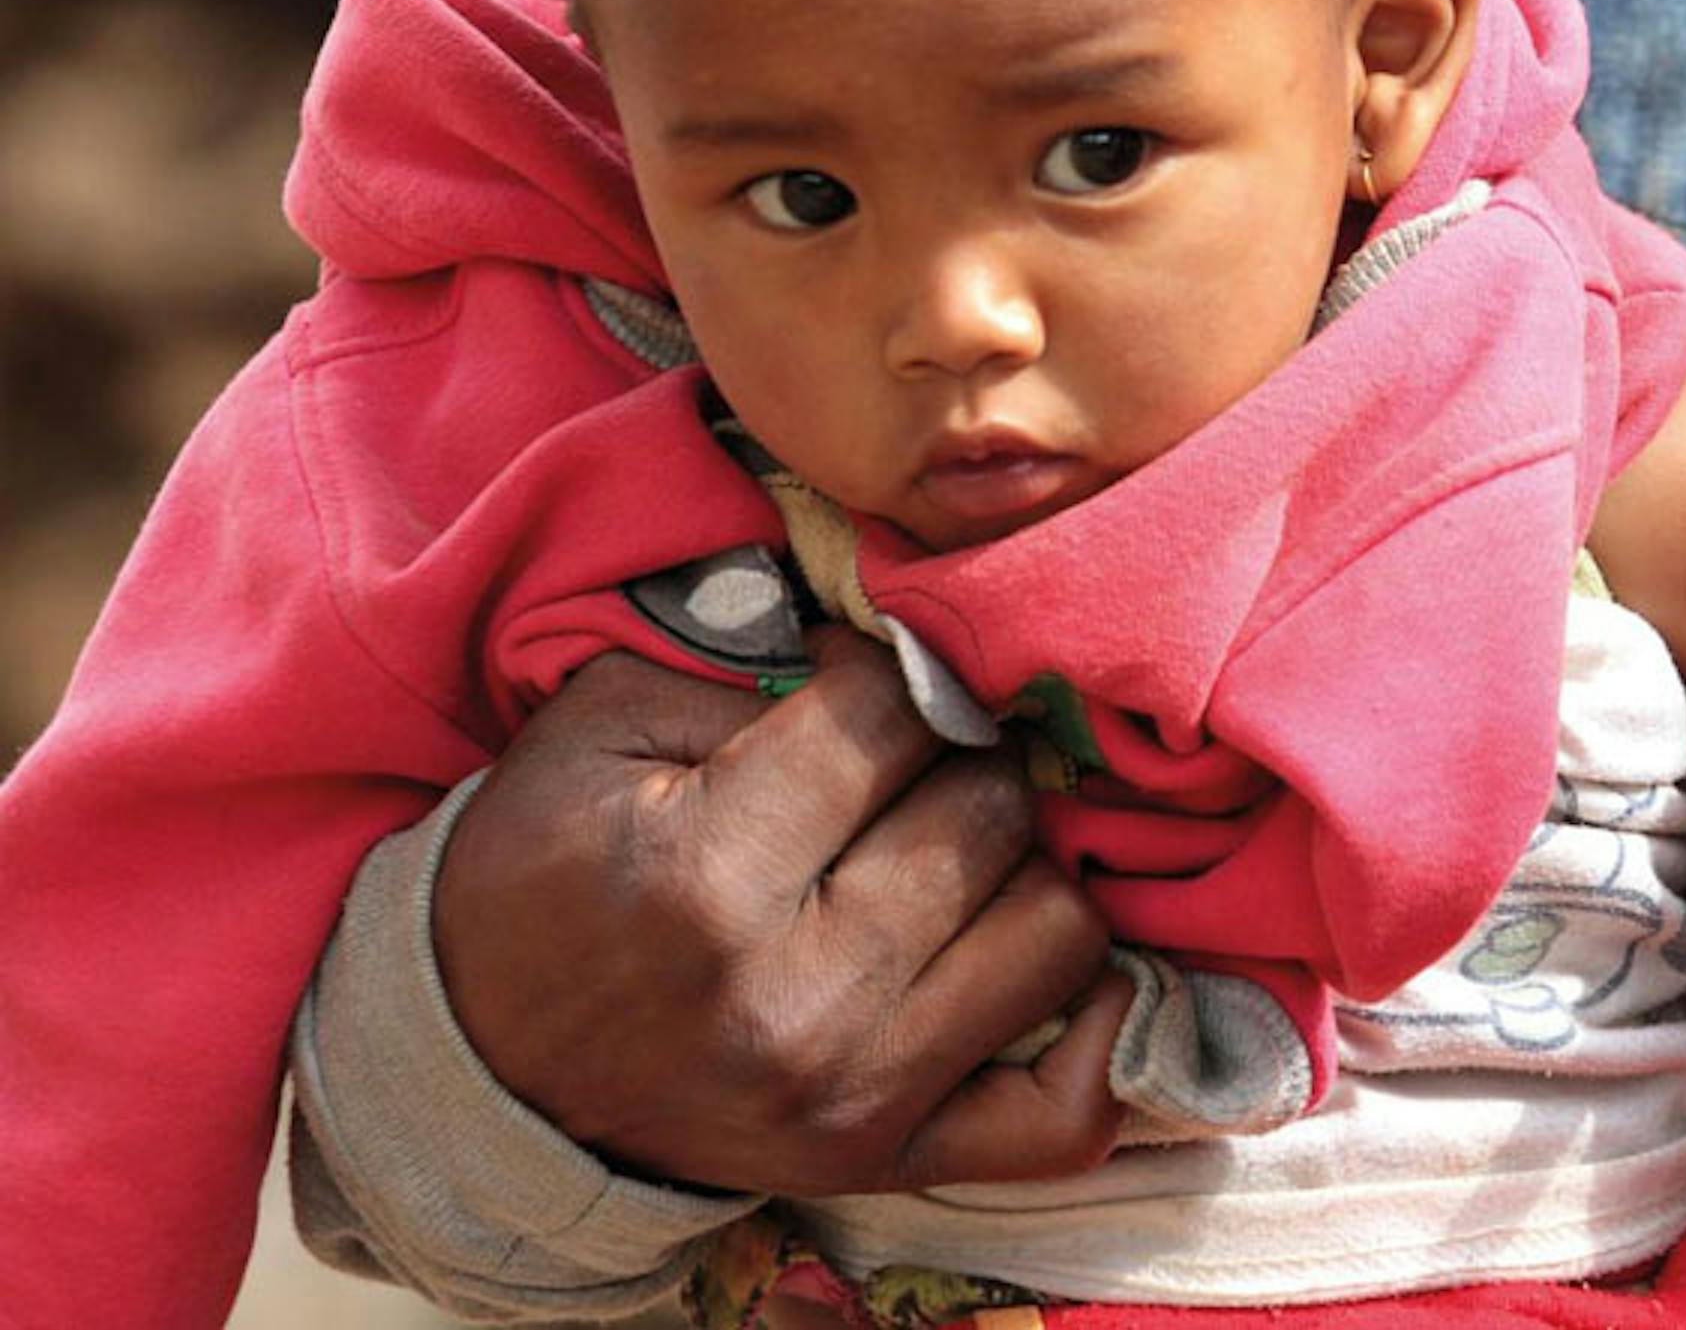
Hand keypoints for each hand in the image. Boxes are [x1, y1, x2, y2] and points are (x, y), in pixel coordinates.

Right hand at [434, 629, 1127, 1195]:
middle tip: (909, 772)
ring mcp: (855, 1094)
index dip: (887, 676)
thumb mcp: (594, 727)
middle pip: (991, 811)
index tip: (856, 692)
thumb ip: (740, 654)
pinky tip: (1043, 956)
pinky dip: (1095, 1031)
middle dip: (962, 761)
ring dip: (1021, 873)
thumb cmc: (545, 874)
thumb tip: (889, 629)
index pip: (896, 713)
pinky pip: (1068, 1112)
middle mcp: (794, 995)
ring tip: (955, 858)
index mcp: (705, 873)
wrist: (483, 1070)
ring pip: (1055, 926)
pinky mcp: (891, 1163)